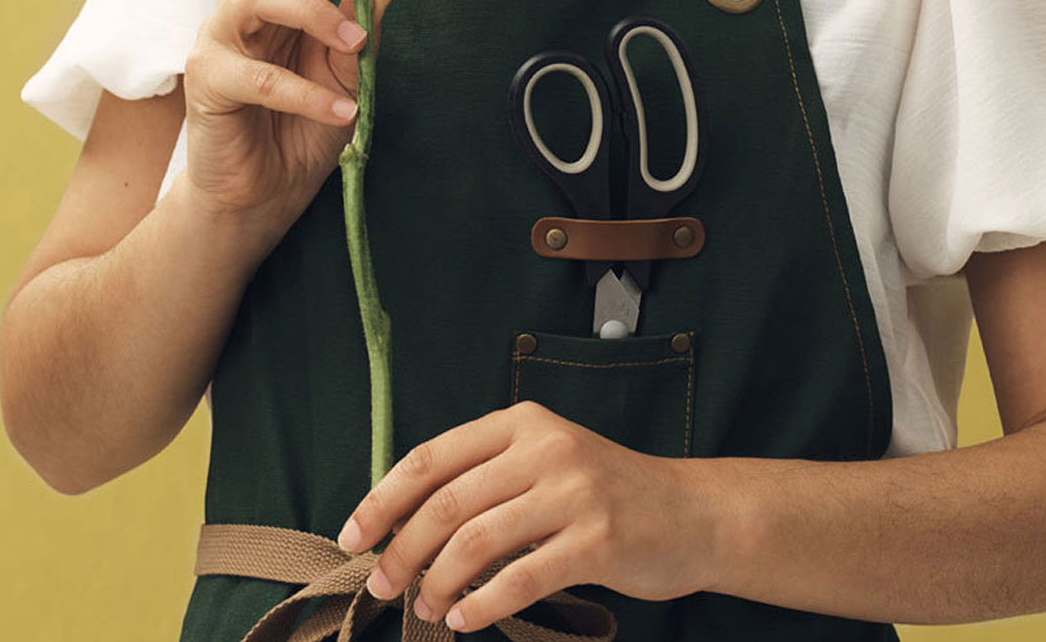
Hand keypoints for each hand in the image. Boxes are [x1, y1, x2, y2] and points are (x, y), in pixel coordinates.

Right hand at [181, 0, 393, 229]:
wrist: (255, 201)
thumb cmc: (300, 132)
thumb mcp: (349, 77)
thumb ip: (360, 31)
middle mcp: (250, 2)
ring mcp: (222, 36)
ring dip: (314, 12)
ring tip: (352, 45)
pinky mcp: (206, 79)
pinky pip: (256, 73)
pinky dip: (306, 91)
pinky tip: (340, 112)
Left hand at [336, 402, 706, 632]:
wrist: (691, 513)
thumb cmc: (607, 493)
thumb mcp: (546, 461)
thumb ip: (488, 476)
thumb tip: (405, 520)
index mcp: (522, 424)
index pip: (432, 457)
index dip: (384, 499)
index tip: (353, 536)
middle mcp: (544, 449)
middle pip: (447, 504)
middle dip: (402, 550)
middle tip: (382, 585)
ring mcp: (573, 493)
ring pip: (476, 542)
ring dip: (439, 584)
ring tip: (427, 609)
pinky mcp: (597, 540)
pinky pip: (522, 578)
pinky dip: (484, 605)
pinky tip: (467, 621)